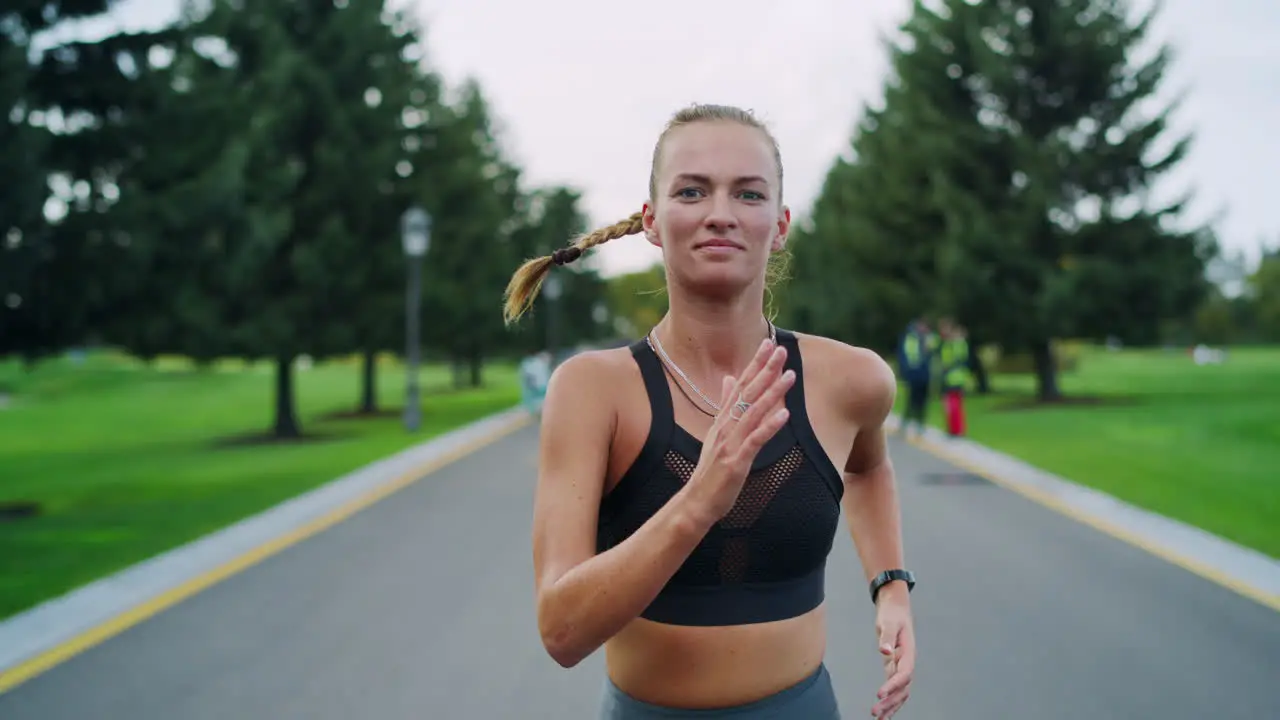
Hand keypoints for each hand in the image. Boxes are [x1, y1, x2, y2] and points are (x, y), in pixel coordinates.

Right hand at [686, 338, 794, 519]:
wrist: (697, 501)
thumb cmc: (711, 470)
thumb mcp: (716, 433)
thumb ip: (724, 405)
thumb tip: (728, 378)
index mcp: (722, 419)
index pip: (740, 385)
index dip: (755, 364)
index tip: (768, 344)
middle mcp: (725, 426)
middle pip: (747, 393)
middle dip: (765, 370)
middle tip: (780, 349)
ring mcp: (730, 443)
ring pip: (753, 412)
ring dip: (772, 392)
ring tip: (790, 375)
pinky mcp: (736, 461)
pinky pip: (756, 440)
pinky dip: (770, 426)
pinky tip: (785, 413)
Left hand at [872, 592, 914, 718]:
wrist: (895, 607)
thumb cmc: (892, 613)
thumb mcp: (888, 621)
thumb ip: (887, 636)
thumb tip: (884, 650)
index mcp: (908, 653)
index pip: (904, 674)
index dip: (893, 685)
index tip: (879, 694)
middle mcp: (907, 662)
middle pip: (903, 688)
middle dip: (891, 702)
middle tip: (875, 712)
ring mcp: (901, 666)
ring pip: (900, 691)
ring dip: (890, 705)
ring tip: (878, 718)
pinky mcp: (894, 666)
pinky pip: (893, 687)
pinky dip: (888, 699)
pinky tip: (881, 711)